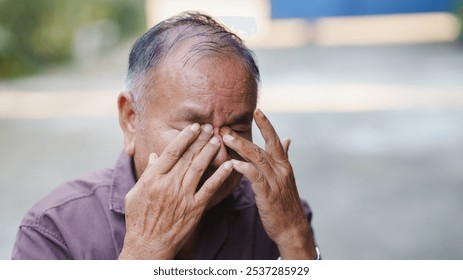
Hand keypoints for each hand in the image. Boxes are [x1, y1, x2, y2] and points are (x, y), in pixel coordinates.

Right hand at [119, 123, 232, 258]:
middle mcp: (169, 184)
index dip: (185, 137)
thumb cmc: (139, 220)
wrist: (148, 246)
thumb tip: (156, 156)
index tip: (194, 127)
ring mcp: (183, 196)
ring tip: (218, 139)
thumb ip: (147, 173)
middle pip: (188, 156)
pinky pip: (210, 188)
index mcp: (153, 178)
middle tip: (210, 127)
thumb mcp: (135, 194)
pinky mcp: (195, 208)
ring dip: (210, 151)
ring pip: (200, 167)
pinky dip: (220, 175)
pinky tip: (229, 165)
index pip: (172, 151)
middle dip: (200, 139)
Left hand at [221, 109, 316, 258]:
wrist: (292, 228)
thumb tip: (287, 139)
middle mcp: (281, 170)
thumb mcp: (286, 177)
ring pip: (257, 159)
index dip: (266, 124)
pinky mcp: (268, 194)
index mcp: (284, 165)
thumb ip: (284, 157)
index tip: (257, 110)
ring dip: (241, 147)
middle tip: (226, 126)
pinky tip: (233, 163)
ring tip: (225, 138)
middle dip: (244, 135)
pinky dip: (245, 168)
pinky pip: (255, 177)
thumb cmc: (285, 203)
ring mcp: (275, 182)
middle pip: (262, 147)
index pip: (275, 140)